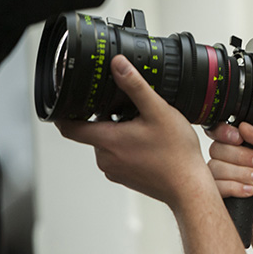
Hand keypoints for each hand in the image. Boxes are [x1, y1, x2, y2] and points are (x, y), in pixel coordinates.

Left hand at [56, 55, 208, 205]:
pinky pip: (119, 158)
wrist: (189, 188)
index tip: (66, 103)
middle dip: (107, 119)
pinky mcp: (126, 179)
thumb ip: (135, 86)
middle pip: (93, 132)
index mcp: (108, 140)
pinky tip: (151, 145)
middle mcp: (106, 158)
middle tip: (131, 112)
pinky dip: (129, 149)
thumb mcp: (158, 111)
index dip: (63, 113)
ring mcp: (115, 171)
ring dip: (120, 134)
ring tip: (146, 130)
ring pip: (108, 144)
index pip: (68, 127)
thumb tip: (118, 65)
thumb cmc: (176, 155)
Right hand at [206, 122, 252, 247]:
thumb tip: (245, 125)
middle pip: (217, 146)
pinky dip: (234, 187)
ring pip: (215, 166)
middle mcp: (232, 160)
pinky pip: (213, 186)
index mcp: (247, 145)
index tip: (240, 138)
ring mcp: (224, 179)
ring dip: (241, 173)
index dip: (227, 132)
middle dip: (241, 155)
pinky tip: (250, 192)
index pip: (223, 130)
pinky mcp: (219, 197)